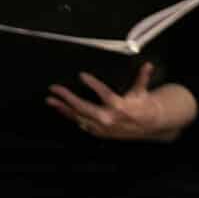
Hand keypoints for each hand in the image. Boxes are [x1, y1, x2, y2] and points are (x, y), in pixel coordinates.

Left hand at [46, 64, 176, 141]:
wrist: (146, 126)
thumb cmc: (141, 106)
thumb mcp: (142, 92)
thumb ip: (142, 78)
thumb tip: (148, 65)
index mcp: (119, 106)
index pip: (104, 93)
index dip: (92, 84)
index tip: (81, 75)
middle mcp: (107, 118)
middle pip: (82, 107)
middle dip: (66, 97)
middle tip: (54, 89)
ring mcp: (100, 127)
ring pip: (77, 116)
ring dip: (62, 108)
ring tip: (50, 100)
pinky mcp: (97, 132)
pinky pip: (79, 123)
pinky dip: (69, 116)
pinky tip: (60, 109)